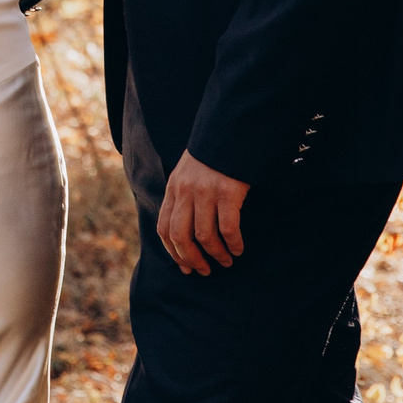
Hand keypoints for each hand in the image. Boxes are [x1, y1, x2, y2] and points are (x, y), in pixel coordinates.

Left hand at [156, 150, 248, 274]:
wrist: (229, 131)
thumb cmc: (210, 157)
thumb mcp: (186, 174)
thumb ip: (182, 197)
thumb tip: (183, 232)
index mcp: (173, 188)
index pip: (164, 228)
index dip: (173, 253)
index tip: (185, 267)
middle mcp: (186, 191)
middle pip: (181, 237)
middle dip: (192, 259)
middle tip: (205, 271)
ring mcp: (206, 191)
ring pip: (204, 236)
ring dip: (216, 254)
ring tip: (226, 261)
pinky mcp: (228, 191)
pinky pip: (229, 228)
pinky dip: (233, 243)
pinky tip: (238, 249)